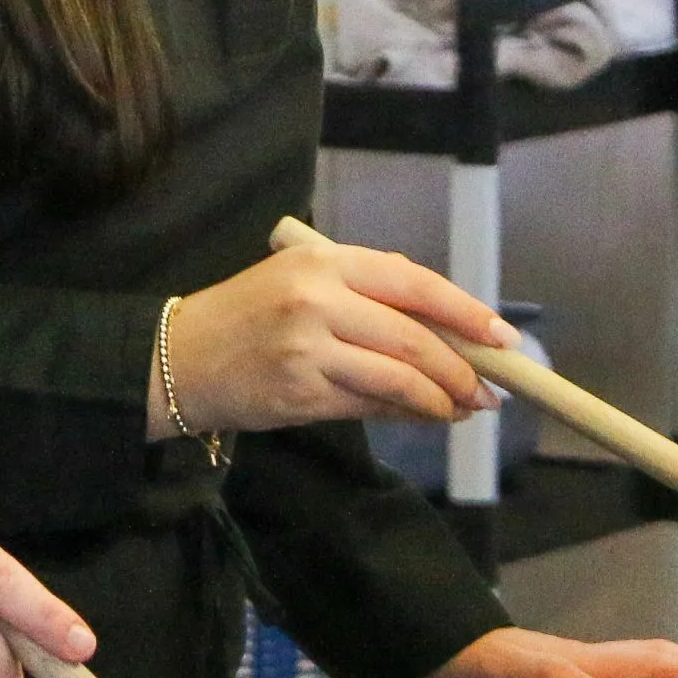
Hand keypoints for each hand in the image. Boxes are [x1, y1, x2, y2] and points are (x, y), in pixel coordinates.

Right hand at [160, 239, 504, 438]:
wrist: (177, 358)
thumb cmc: (247, 317)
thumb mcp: (301, 283)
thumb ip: (367, 297)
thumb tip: (448, 332)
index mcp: (324, 261)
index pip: (413, 283)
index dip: (465, 312)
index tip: (501, 337)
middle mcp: (317, 300)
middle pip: (412, 338)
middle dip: (461, 369)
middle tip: (489, 390)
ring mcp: (307, 349)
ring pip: (396, 378)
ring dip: (440, 399)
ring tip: (462, 410)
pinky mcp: (299, 394)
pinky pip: (369, 407)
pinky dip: (405, 414)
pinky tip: (424, 416)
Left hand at [419, 625, 677, 677]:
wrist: (438, 650)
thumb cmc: (473, 665)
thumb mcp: (510, 677)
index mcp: (589, 664)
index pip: (660, 668)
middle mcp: (592, 660)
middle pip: (667, 659)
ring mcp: (582, 664)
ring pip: (652, 661)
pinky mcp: (568, 674)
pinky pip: (631, 672)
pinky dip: (660, 674)